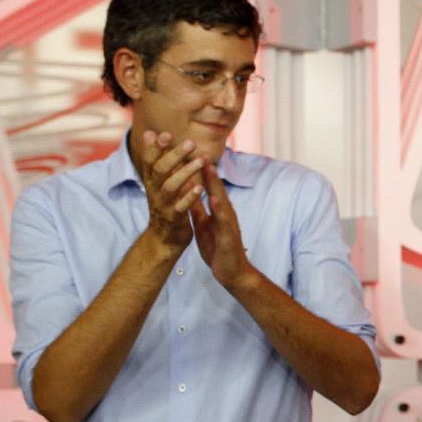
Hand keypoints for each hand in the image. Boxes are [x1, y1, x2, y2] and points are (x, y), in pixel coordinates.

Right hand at [141, 130, 204, 248]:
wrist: (163, 239)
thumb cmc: (164, 204)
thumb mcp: (157, 182)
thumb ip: (156, 159)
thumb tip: (150, 133)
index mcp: (152, 182)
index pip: (149, 161)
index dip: (155, 147)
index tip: (166, 134)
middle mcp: (155, 192)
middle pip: (160, 170)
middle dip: (174, 155)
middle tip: (191, 143)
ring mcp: (164, 205)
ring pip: (170, 186)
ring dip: (185, 172)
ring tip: (200, 161)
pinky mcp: (174, 219)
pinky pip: (181, 207)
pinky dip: (189, 197)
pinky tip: (200, 187)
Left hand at [190, 163, 257, 290]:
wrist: (232, 273)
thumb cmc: (219, 249)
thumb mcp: (204, 226)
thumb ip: (199, 210)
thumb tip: (189, 194)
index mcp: (218, 211)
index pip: (208, 188)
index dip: (199, 171)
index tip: (189, 153)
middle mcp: (226, 213)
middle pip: (216, 188)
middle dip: (207, 169)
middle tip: (198, 148)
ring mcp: (229, 224)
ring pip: (222, 199)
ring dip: (215, 183)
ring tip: (208, 166)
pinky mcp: (230, 236)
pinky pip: (224, 220)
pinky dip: (219, 208)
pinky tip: (214, 198)